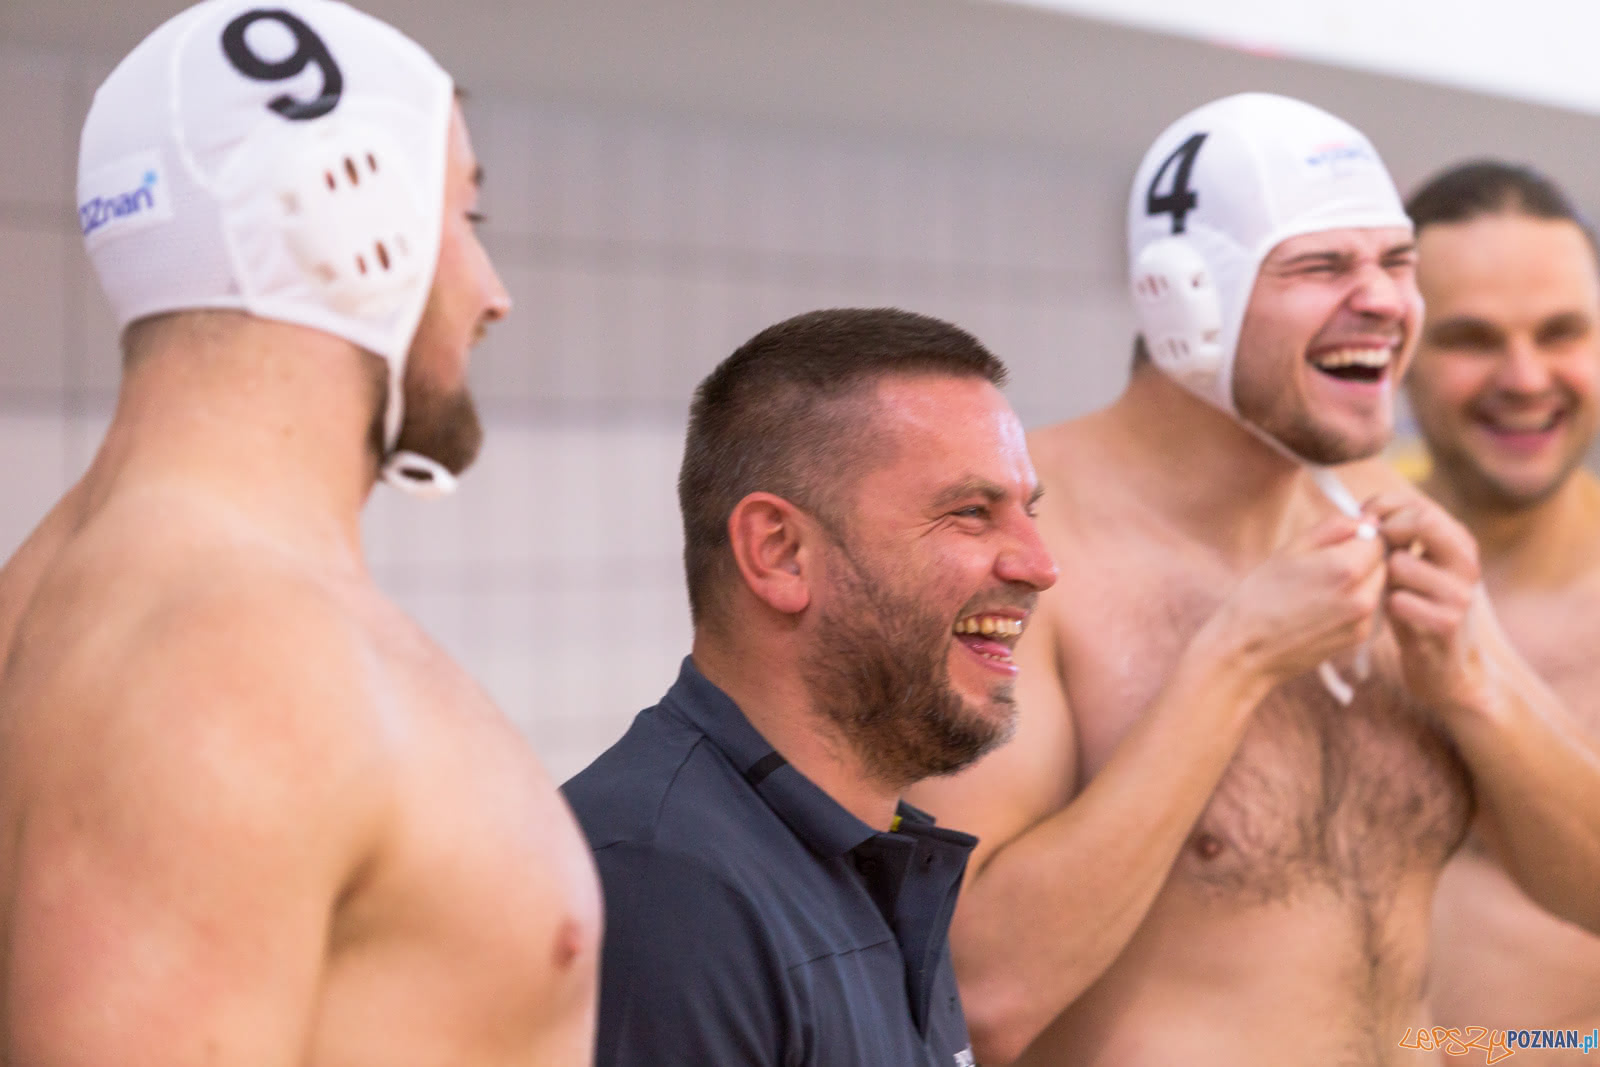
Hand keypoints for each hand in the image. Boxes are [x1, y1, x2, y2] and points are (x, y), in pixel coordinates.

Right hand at [1206, 513, 1388, 684]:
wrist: (1246, 650)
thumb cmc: (1260, 596)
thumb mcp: (1290, 550)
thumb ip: (1333, 528)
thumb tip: (1368, 519)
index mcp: (1346, 567)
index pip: (1378, 538)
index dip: (1358, 536)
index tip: (1336, 543)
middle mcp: (1363, 595)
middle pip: (1382, 562)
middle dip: (1362, 558)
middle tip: (1324, 567)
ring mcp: (1364, 620)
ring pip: (1377, 585)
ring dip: (1360, 581)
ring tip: (1320, 589)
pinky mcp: (1359, 638)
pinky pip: (1369, 608)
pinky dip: (1354, 603)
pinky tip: (1322, 608)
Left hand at [1365, 491, 1491, 716]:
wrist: (1445, 668)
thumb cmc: (1416, 608)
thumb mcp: (1410, 566)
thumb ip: (1396, 537)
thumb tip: (1364, 512)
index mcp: (1458, 541)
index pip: (1419, 504)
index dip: (1382, 507)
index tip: (1362, 522)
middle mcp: (1465, 562)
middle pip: (1422, 521)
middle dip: (1385, 532)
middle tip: (1369, 552)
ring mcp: (1460, 593)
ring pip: (1401, 563)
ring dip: (1381, 577)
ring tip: (1386, 592)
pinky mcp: (1447, 623)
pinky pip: (1399, 601)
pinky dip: (1387, 606)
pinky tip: (1394, 615)